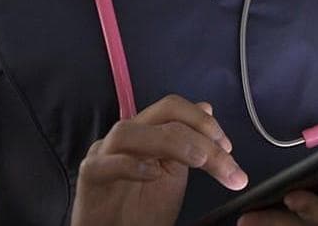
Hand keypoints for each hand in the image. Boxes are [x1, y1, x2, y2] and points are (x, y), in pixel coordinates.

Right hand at [71, 94, 248, 225]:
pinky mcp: (90, 177)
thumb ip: (190, 143)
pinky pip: (104, 163)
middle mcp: (126, 137)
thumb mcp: (175, 174)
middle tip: (224, 159)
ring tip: (198, 161)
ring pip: (130, 131)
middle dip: (199, 134)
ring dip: (171, 142)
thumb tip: (207, 106)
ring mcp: (104, 154)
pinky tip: (153, 175)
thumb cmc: (141, 209)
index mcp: (147, 132)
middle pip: (161, 115)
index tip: (227, 147)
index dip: (203, 121)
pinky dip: (131, 165)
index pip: (174, 108)